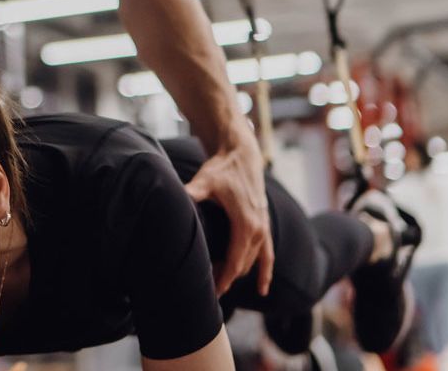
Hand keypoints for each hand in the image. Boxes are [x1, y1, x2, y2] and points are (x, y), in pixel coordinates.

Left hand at [185, 136, 272, 296]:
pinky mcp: (265, 224)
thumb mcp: (205, 180)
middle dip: (225, 278)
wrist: (242, 154)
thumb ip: (193, 192)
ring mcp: (264, 227)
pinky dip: (265, 271)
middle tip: (205, 289)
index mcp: (245, 223)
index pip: (234, 261)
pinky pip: (268, 254)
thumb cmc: (222, 168)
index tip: (212, 293)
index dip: (223, 279)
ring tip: (218, 284)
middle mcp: (258, 229)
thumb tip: (179, 198)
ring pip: (252, 261)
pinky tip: (262, 289)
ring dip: (237, 274)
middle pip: (242, 265)